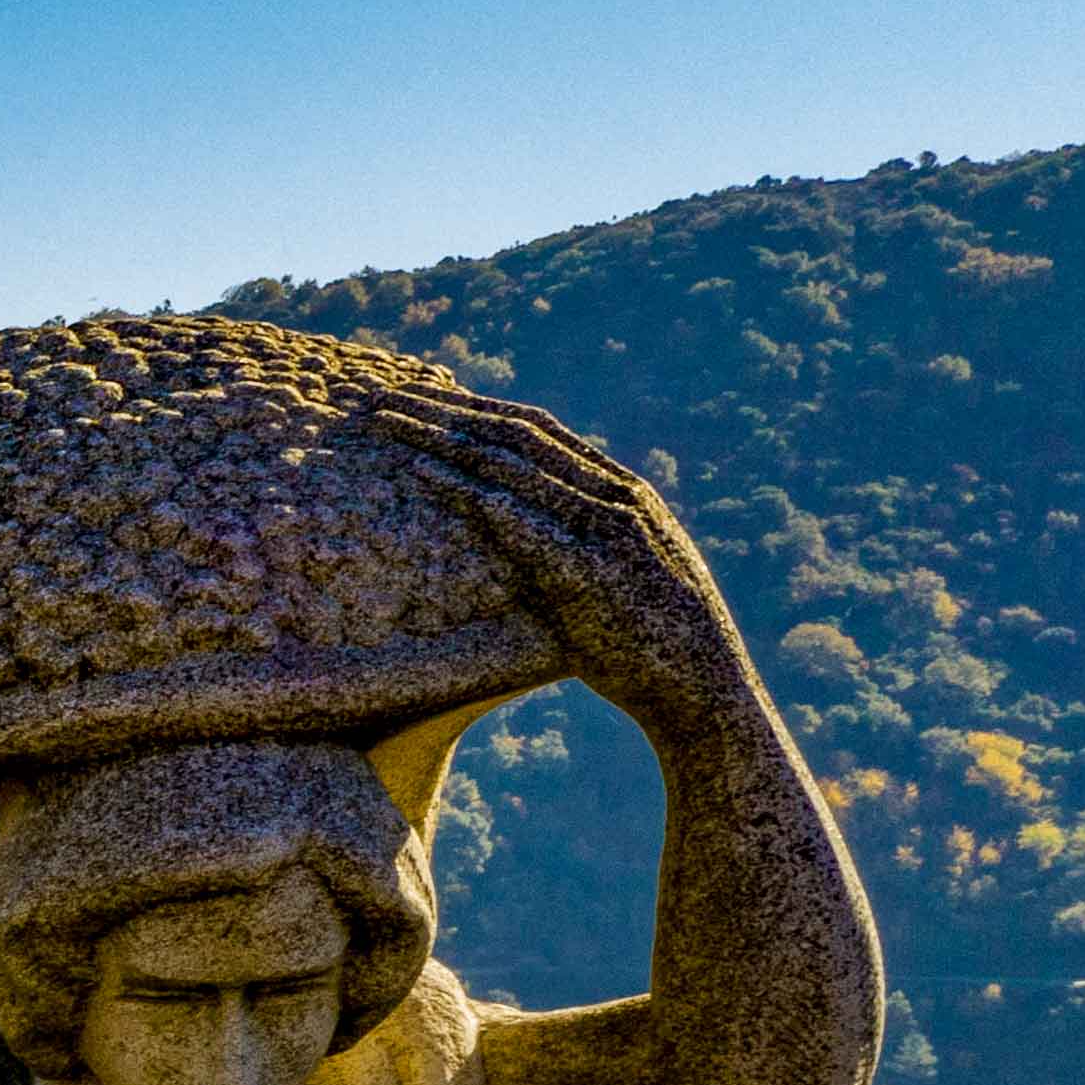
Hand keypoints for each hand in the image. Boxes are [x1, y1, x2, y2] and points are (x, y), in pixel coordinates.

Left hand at [367, 385, 759, 731]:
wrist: (699, 688)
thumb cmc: (644, 644)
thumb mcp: (604, 582)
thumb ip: (563, 550)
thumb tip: (509, 539)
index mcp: (618, 493)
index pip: (537, 432)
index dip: (477, 410)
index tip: (424, 397)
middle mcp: (613, 496)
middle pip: (515, 434)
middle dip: (448, 410)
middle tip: (384, 395)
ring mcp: (604, 527)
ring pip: (512, 463)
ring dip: (443, 437)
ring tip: (388, 421)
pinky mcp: (591, 569)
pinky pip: (520, 519)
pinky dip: (468, 491)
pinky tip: (423, 473)